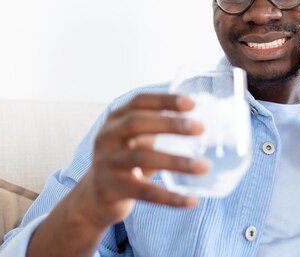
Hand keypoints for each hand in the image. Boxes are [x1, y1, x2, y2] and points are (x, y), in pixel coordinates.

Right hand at [75, 93, 210, 229]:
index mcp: (116, 119)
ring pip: (142, 158)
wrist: (95, 196)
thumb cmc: (126, 160)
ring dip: (176, 162)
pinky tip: (191, 200)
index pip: (139, 102)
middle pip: (136, 123)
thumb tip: (200, 122)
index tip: (192, 104)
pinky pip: (144, 192)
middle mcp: (107, 137)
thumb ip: (159, 127)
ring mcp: (106, 162)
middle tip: (200, 128)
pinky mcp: (111, 188)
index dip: (164, 100)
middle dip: (170, 124)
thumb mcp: (137, 138)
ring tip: (204, 166)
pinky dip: (170, 197)